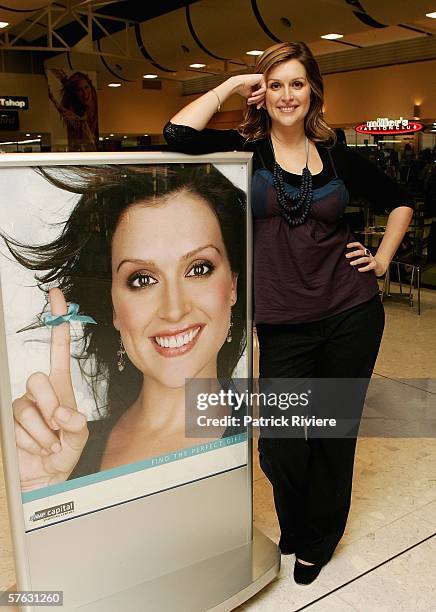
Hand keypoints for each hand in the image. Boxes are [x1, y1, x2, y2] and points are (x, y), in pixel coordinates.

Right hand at [13, 288, 88, 491]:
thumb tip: (62, 413)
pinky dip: (33, 440)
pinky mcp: (9, 421)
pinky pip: (19, 424)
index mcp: (60, 387)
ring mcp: (22, 406)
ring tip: (50, 442)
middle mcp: (39, 392)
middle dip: (50, 405)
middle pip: (38, 379)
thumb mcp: (78, 438)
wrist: (44, 478)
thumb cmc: (63, 453)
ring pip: (27, 407)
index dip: (58, 323)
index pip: (59, 349)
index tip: (56, 297)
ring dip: (42, 431)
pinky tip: (37, 447)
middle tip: (58, 426)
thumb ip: (76, 425)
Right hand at [233, 74, 265, 108]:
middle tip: (250, 102)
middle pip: (263, 94)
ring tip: (250, 99)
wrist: (236, 84)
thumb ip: (258, 100)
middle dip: (257, 100)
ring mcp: (262, 79)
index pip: (263, 96)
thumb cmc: (242, 90)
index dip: (260, 103)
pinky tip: (252, 94)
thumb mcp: (252, 97)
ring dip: (257, 98)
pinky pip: (263, 89)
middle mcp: (261, 82)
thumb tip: (265, 106)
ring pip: (263, 92)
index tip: (257, 107)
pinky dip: (258, 93)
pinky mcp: (261, 77)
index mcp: (259, 86)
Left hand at [345, 242, 387, 276]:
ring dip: (357, 261)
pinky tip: (359, 270)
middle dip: (353, 253)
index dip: (353, 244)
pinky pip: (370, 266)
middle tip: (346, 256)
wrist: (379, 267)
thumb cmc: (368, 262)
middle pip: (361, 252)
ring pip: (364, 259)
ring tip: (351, 263)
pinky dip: (364, 268)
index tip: (347, 246)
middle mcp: (368, 254)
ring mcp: (372, 259)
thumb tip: (345, 257)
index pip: (359, 245)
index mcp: (364, 251)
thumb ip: (355, 257)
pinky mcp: (375, 265)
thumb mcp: (362, 257)